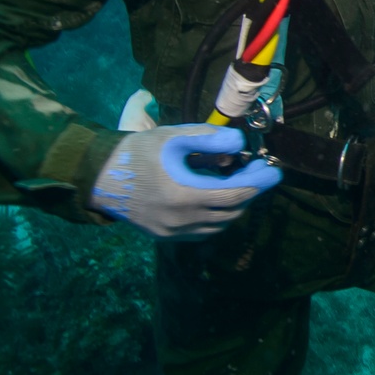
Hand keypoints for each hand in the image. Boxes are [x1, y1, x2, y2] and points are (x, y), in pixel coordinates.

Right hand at [90, 124, 280, 237]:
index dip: (259, 183)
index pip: (236, 195)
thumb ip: (209, 139)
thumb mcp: (173, 137)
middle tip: (258, 172)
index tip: (274, 171)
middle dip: (248, 191)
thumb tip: (240, 145)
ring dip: (233, 205)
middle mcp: (182, 221)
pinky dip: (215, 216)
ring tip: (237, 182)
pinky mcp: (165, 237)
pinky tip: (214, 198)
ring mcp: (173, 233)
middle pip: (231, 211)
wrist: (100, 177)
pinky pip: (202, 231)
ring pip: (218, 224)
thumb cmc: (137, 152)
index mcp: (185, 196)